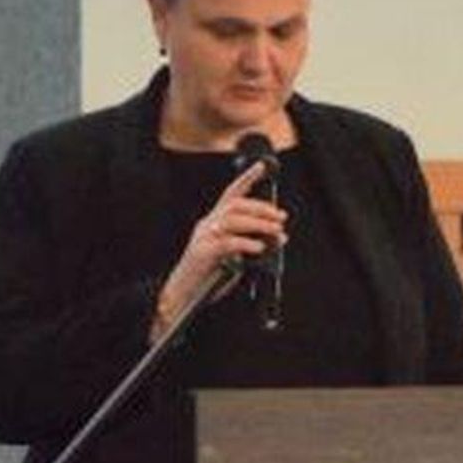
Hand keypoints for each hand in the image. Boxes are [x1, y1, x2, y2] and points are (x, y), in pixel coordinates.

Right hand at [150, 160, 285, 342]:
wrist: (181, 297)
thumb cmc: (207, 279)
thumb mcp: (232, 258)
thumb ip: (249, 244)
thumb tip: (276, 237)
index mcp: (213, 223)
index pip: (230, 194)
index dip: (247, 178)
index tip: (263, 165)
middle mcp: (207, 226)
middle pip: (235, 205)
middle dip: (261, 208)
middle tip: (281, 218)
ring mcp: (203, 238)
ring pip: (232, 220)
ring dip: (259, 224)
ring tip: (276, 232)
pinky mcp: (202, 254)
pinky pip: (227, 243)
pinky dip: (246, 243)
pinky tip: (259, 248)